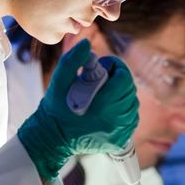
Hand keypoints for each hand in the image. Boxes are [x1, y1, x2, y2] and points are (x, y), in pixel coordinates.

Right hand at [17, 39, 139, 180]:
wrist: (52, 138)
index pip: (124, 78)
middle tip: (103, 78)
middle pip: (130, 90)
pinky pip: (131, 120)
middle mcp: (114, 121)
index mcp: (102, 105)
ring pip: (133, 105)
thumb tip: (87, 43)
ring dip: (123, 95)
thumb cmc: (55, 108)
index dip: (116, 66)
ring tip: (106, 93)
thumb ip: (72, 60)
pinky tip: (110, 108)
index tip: (103, 66)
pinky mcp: (118, 141)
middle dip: (119, 79)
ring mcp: (118, 133)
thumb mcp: (59, 81)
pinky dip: (125, 111)